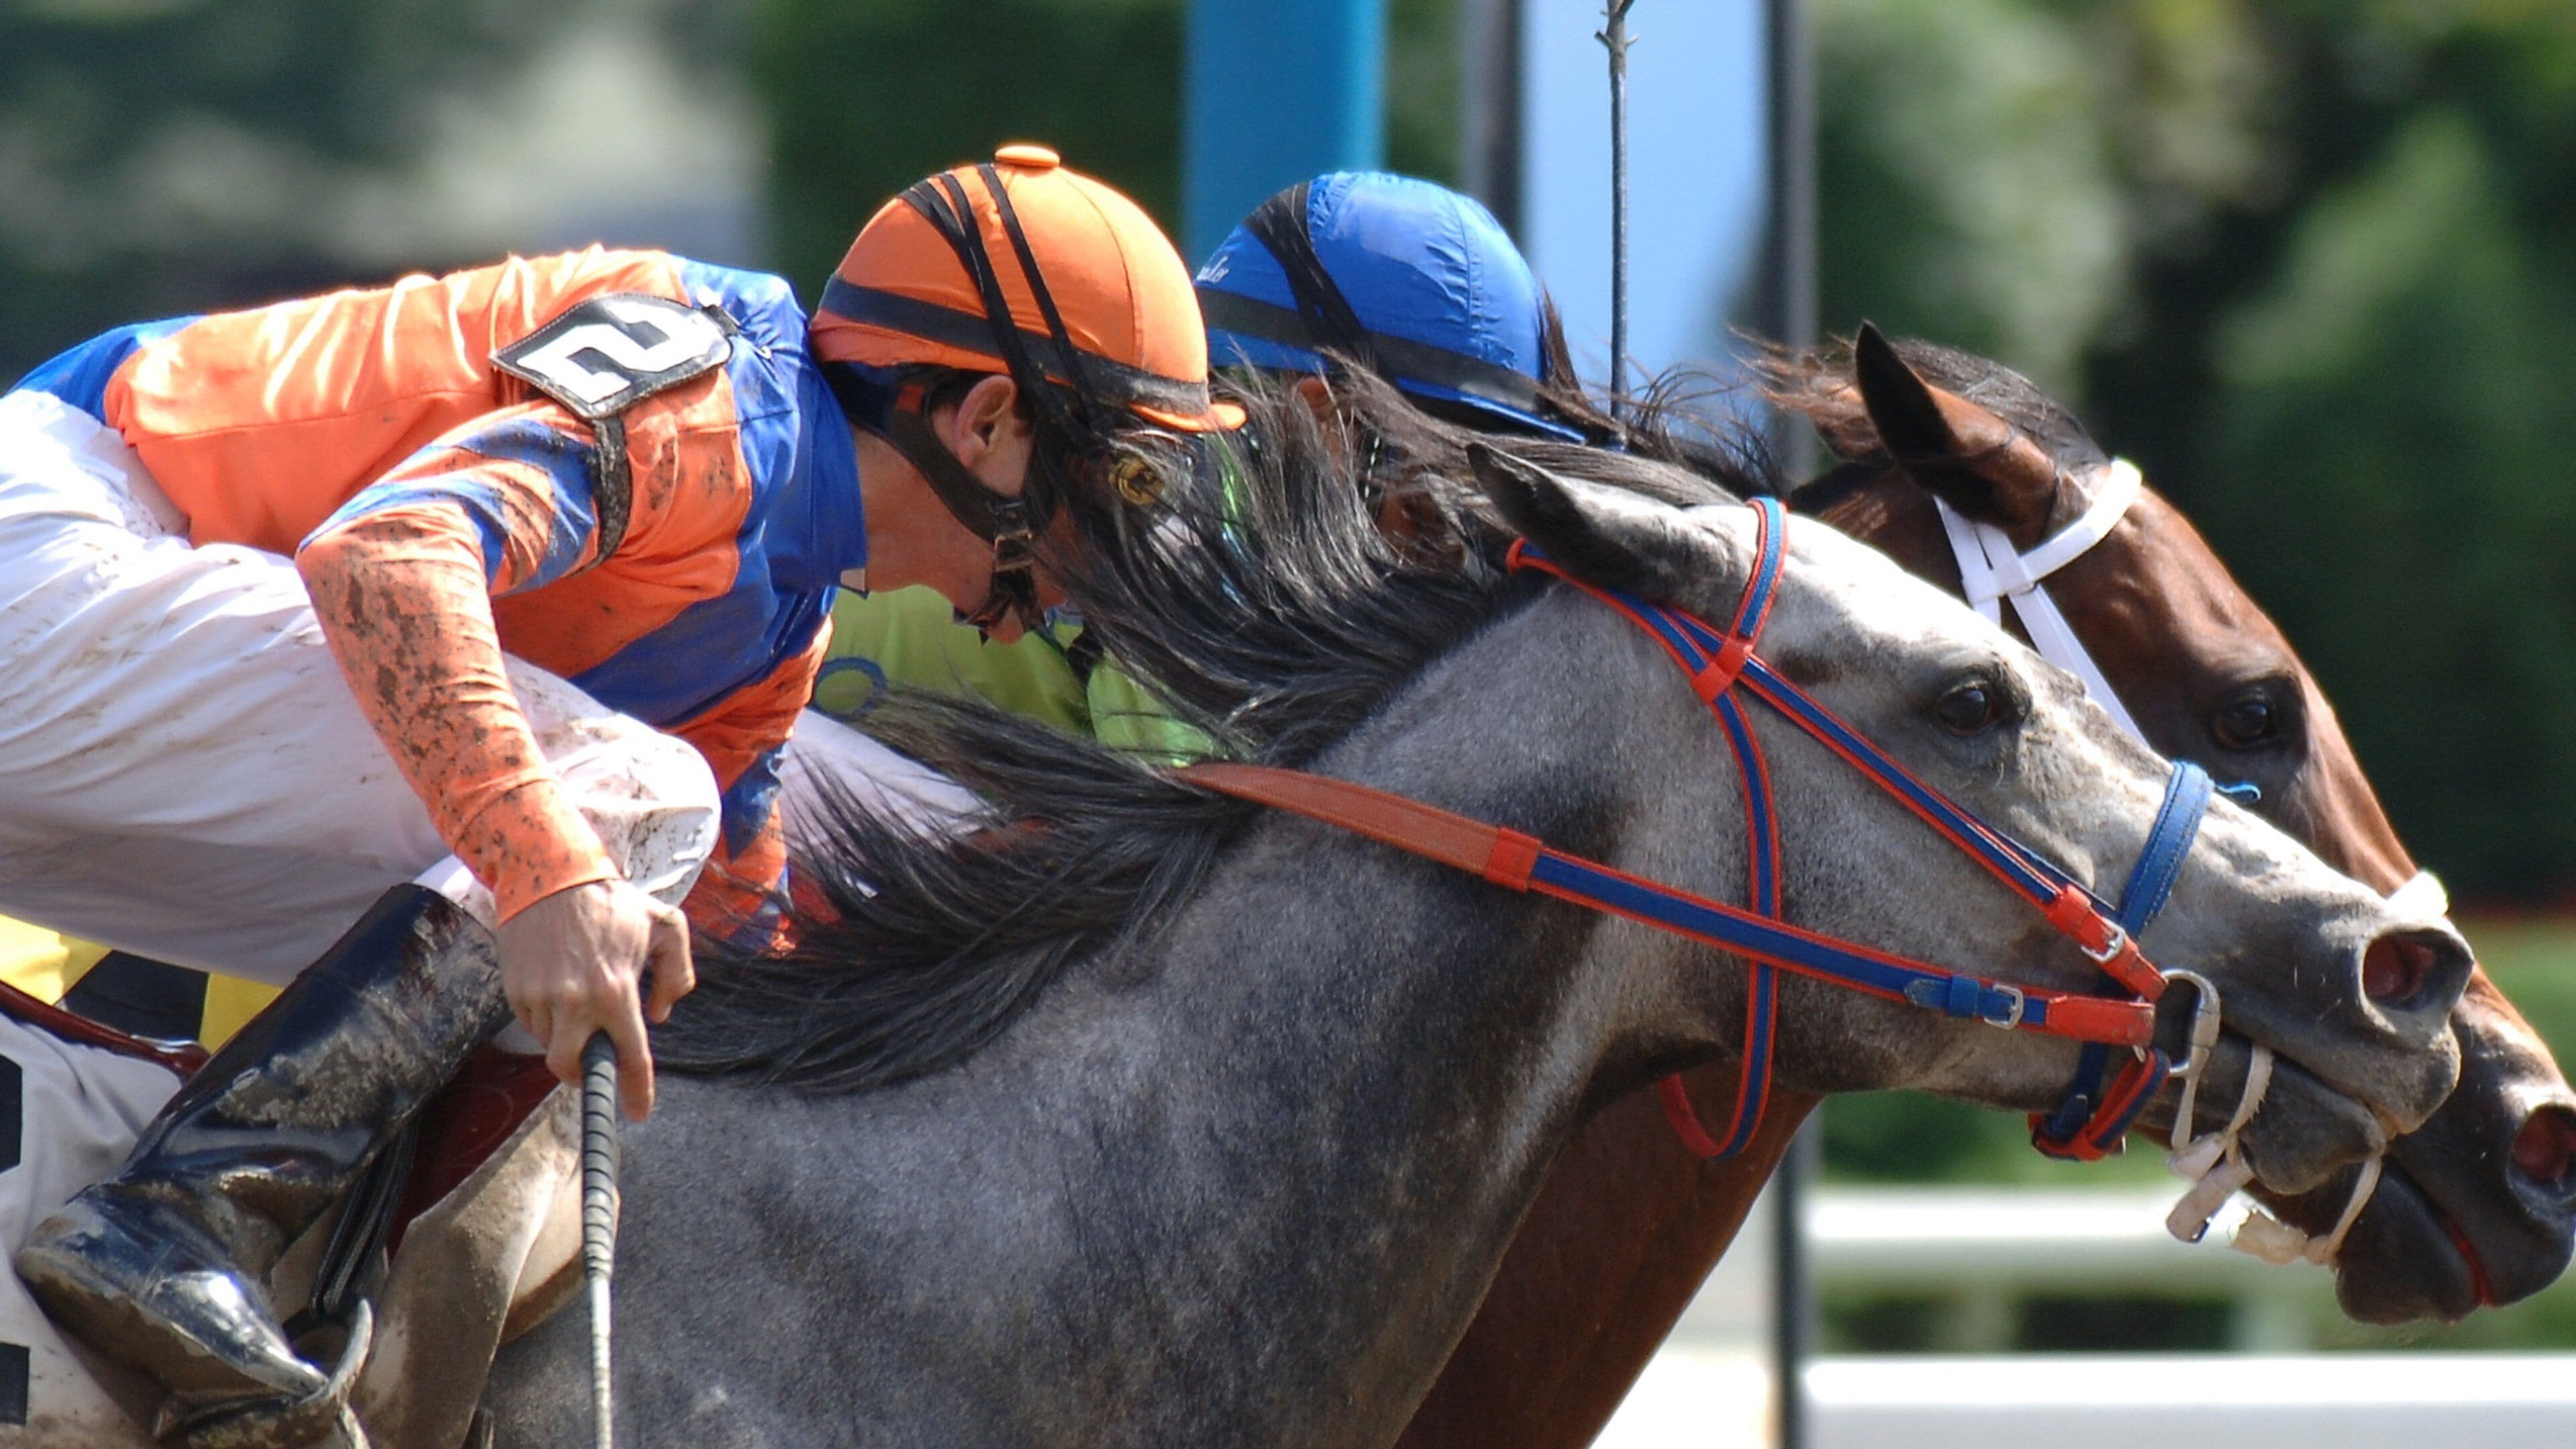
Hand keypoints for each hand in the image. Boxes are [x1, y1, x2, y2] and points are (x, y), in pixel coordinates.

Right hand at [495, 879, 694, 1119]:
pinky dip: (546, 1016)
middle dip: (582, 1073)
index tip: (637, 1112)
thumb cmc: (612, 902)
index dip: (636, 1090)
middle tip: (593, 1059)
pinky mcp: (514, 990)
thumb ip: (678, 974)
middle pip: (571, 1068)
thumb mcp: (667, 926)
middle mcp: (575, 1003)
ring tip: (577, 996)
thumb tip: (661, 1014)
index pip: (630, 1056)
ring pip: (550, 1043)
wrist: (550, 875)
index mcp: (615, 992)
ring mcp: (540, 998)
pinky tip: (557, 984)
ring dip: (565, 1034)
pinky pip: (531, 1021)